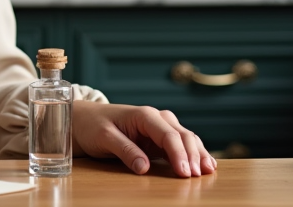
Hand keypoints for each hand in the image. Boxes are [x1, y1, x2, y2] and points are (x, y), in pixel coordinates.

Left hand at [72, 101, 215, 177]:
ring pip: (186, 138)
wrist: (83, 119)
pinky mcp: (159, 138)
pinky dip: (194, 153)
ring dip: (198, 154)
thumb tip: (144, 167)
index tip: (185, 173)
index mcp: (144, 115)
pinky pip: (181, 144)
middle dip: (193, 155)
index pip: (168, 135)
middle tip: (197, 177)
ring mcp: (160, 127)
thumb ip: (125, 150)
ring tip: (208, 172)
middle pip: (183, 135)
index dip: (179, 154)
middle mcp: (156, 118)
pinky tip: (205, 164)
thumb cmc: (92, 125)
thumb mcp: (104, 137)